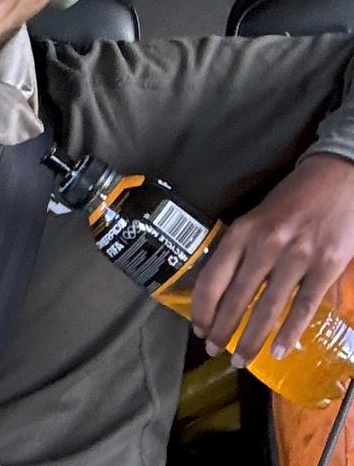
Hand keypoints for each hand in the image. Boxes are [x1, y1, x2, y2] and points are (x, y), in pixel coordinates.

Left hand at [191, 153, 353, 365]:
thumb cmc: (293, 199)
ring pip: (268, 307)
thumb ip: (241, 250)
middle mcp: (265, 245)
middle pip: (236, 298)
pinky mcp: (328, 265)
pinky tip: (280, 350)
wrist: (338, 177)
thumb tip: (223, 288)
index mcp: (242, 231)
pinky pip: (304, 305)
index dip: (202, 308)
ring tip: (242, 359)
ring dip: (252, 338)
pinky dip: (290, 331)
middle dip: (222, 330)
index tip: (197, 328)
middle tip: (213, 351)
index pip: (212, 278)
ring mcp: (297, 256)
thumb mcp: (257, 218)